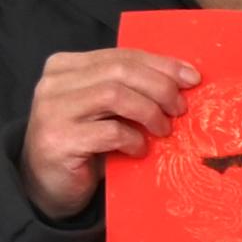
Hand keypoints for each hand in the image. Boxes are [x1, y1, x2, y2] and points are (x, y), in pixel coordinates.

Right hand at [20, 44, 195, 221]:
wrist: (49, 186)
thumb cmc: (85, 145)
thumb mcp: (106, 110)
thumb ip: (130, 89)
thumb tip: (182, 78)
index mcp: (66, 66)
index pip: (121, 56)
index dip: (161, 65)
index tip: (192, 78)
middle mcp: (54, 83)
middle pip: (120, 71)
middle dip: (160, 87)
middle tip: (180, 109)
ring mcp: (52, 110)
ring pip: (114, 95)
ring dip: (149, 112)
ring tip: (162, 130)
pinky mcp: (58, 140)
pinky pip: (110, 132)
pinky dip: (134, 140)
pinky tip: (139, 150)